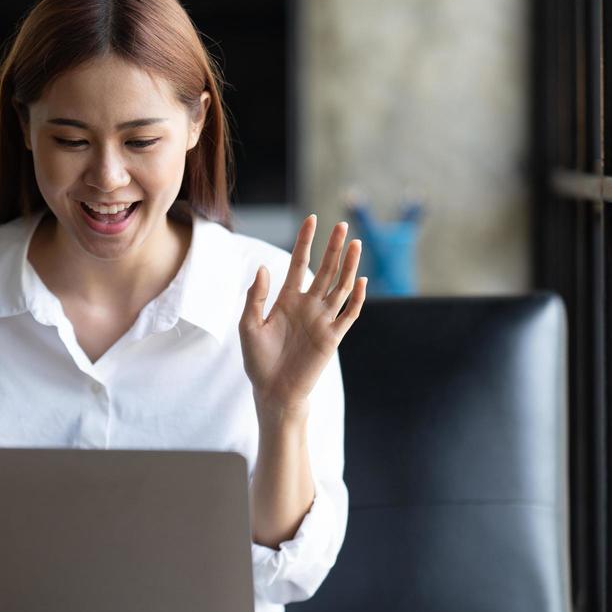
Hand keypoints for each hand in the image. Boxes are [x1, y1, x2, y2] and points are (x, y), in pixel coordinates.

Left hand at [240, 215, 366, 419]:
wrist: (272, 391)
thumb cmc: (258, 360)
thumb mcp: (249, 325)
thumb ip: (256, 297)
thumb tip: (263, 267)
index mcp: (287, 299)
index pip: (299, 263)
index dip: (305, 242)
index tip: (311, 220)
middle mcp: (308, 305)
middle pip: (325, 270)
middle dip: (334, 248)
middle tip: (342, 225)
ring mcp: (322, 320)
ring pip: (341, 287)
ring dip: (349, 266)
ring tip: (356, 244)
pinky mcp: (332, 337)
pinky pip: (348, 314)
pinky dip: (357, 298)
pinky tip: (362, 281)